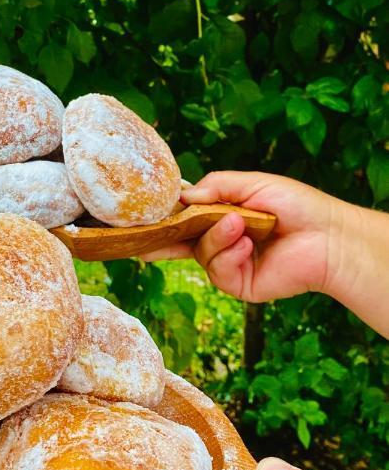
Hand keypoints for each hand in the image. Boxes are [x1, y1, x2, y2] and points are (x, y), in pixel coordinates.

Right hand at [143, 171, 388, 335]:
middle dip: (163, 240)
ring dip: (216, 238)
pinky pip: (218, 272)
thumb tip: (182, 197)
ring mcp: (230, 264)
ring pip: (200, 254)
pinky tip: (246, 245)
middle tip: (143, 238)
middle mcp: (222, 242)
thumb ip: (215, 187)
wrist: (327, 236)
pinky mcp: (240, 284)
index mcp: (223, 217)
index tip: (142, 217)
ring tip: (238, 225)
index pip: (186, 218)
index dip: (165, 218)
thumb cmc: (296, 205)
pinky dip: (229, 256)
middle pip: (181, 242)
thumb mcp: (252, 184)